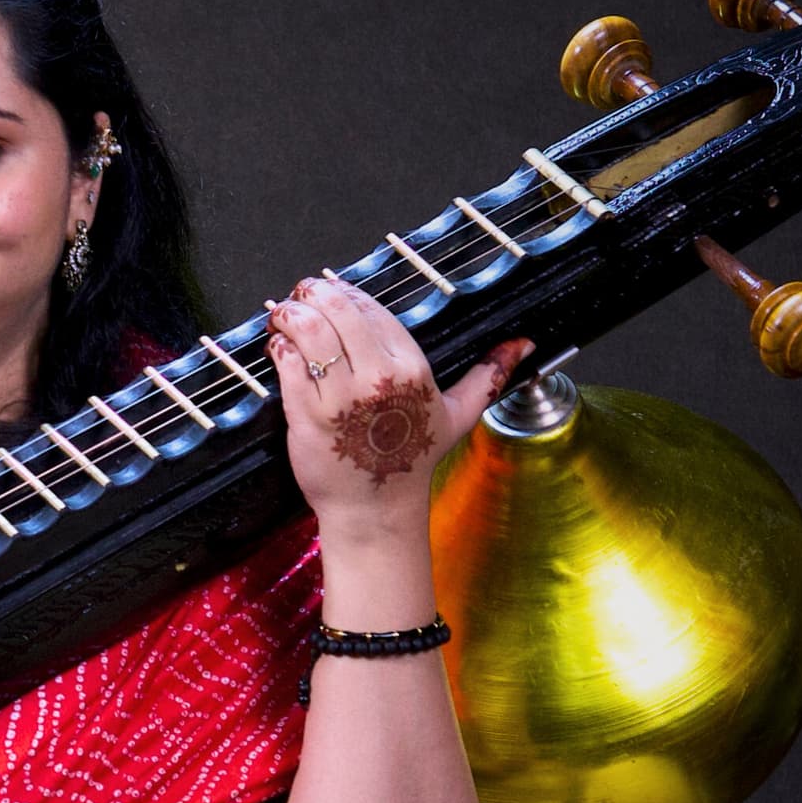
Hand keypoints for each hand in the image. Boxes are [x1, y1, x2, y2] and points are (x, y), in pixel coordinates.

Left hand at [263, 274, 521, 549]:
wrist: (375, 510)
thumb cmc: (411, 461)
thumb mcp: (458, 415)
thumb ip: (489, 375)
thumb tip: (524, 346)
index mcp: (412, 368)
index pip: (372, 309)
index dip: (345, 293)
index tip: (332, 293)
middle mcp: (379, 377)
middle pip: (337, 309)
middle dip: (313, 292)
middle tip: (302, 293)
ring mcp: (342, 396)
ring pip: (308, 329)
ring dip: (290, 313)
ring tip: (284, 315)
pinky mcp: (307, 414)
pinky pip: (287, 363)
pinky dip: (278, 347)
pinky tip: (277, 346)